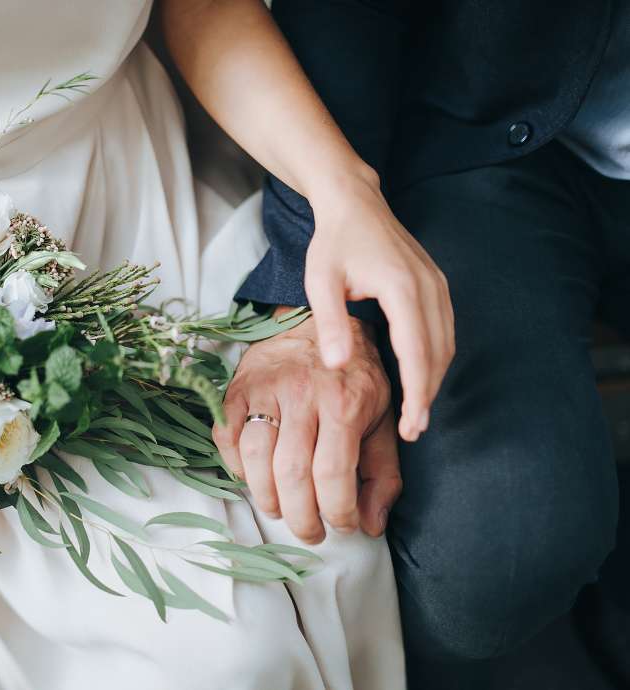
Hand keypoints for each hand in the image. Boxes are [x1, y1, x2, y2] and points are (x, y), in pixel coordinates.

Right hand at [213, 314, 401, 542]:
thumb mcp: (382, 418)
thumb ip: (382, 472)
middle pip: (292, 474)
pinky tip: (253, 476)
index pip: (334, 474)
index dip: (337, 512)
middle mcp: (302, 394)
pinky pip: (226, 436)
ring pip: (255, 458)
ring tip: (280, 508)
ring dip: (266, 497)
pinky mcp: (237, 387)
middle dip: (300, 517)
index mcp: (344, 402)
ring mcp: (265, 389)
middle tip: (309, 532)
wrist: (320, 321)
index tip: (343, 525)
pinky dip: (235, 466)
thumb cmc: (353, 377)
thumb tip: (372, 524)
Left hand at [304, 167, 453, 441]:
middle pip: (438, 353)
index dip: (417, 392)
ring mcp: (438, 284)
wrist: (355, 203)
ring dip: (435, 379)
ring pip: (446, 344)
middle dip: (428, 395)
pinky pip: (444, 330)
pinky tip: (421, 377)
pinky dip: (436, 358)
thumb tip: (337, 365)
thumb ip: (330, 322)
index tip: (412, 425)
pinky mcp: (437, 284)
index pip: (416, 351)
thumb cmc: (333, 243)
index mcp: (401, 287)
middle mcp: (429, 286)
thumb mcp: (320, 281)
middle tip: (413, 430)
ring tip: (417, 412)